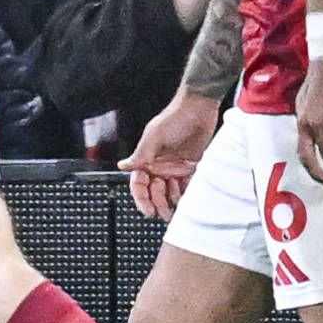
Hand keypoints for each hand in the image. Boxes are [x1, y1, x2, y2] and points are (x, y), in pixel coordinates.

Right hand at [121, 88, 221, 220]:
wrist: (199, 108)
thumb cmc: (175, 117)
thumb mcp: (154, 136)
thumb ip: (141, 154)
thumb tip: (122, 165)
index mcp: (147, 158)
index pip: (139, 183)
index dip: (141, 198)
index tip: (147, 210)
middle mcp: (160, 164)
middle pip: (154, 191)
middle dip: (157, 204)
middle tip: (163, 214)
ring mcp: (175, 166)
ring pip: (170, 191)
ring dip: (171, 201)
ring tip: (175, 210)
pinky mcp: (191, 166)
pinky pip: (187, 186)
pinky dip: (186, 194)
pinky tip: (188, 200)